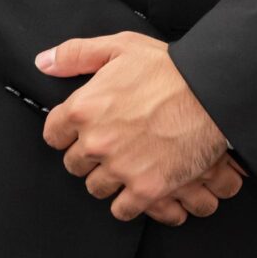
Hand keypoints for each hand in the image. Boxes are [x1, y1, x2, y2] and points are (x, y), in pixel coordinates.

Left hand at [37, 32, 231, 221]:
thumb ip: (76, 54)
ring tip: (127, 164)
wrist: (212, 93)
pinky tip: (138, 186)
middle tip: (111, 145)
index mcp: (84, 107)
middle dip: (89, 156)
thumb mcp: (119, 47)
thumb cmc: (169, 69)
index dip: (67, 133)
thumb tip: (44, 63)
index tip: (81, 131)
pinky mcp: (146, 189)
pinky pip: (121, 210)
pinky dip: (128, 201)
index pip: (53, 135)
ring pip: (96, 188)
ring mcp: (120, 168)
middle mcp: (96, 141)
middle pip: (74, 165)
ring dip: (108, 179)